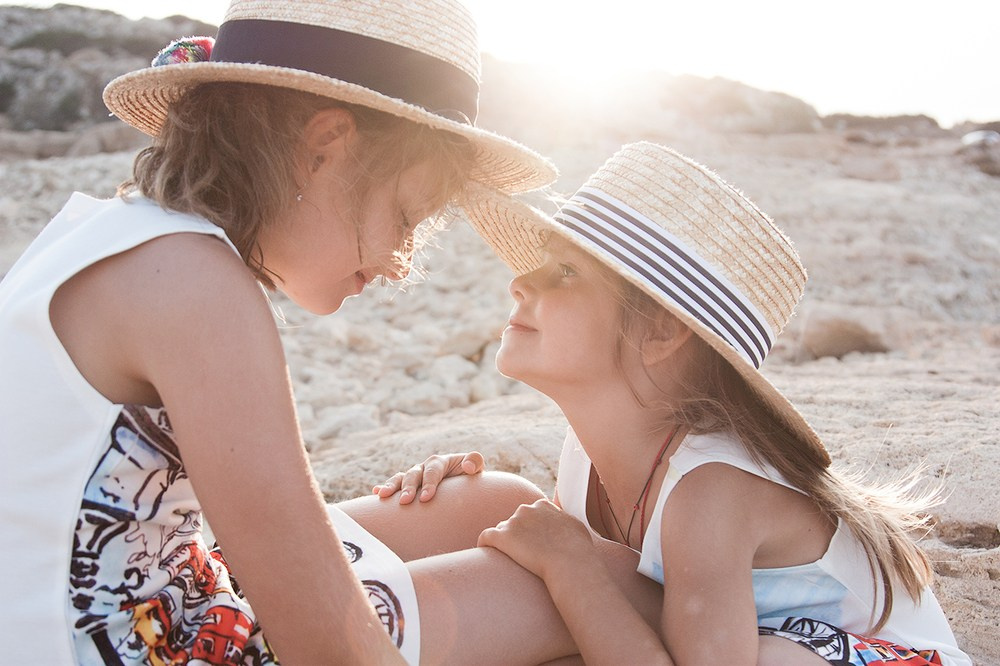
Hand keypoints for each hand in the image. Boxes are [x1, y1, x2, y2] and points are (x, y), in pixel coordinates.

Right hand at [372, 452, 484, 503]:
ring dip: (391, 486)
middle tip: (404, 501)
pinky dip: (384, 487)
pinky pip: (394, 484)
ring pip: (400, 478)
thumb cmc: (469, 478)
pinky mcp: (407, 485)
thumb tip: (468, 466)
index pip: (432, 471)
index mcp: (439, 462)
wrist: (462, 485)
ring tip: (382, 495)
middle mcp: (424, 467)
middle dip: (408, 487)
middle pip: (413, 474)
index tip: (426, 498)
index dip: (429, 483)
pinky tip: (376, 493)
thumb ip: (474, 462)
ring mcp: (414, 476)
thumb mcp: (475, 469)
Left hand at [478, 498, 592, 579]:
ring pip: (501, 531)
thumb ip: (564, 521)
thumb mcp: (576, 526)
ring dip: (504, 543)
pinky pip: (485, 537)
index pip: (529, 514)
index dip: (530, 530)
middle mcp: (526, 509)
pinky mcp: (502, 537)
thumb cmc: (577, 549)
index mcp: (542, 505)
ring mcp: (513, 522)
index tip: (533, 543)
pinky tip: (485, 552)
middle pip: (514, 522)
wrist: (570, 562)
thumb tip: (564, 523)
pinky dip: (484, 544)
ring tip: (507, 559)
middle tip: (523, 555)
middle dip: (517, 536)